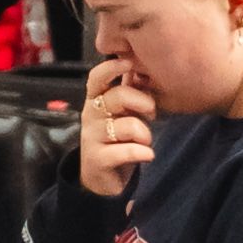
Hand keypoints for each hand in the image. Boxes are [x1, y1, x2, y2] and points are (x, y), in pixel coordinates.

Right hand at [77, 55, 155, 199]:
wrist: (102, 180)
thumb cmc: (117, 140)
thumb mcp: (123, 113)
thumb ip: (129, 91)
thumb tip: (139, 63)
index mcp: (96, 100)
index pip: (97, 78)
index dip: (111, 67)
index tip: (128, 62)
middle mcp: (91, 115)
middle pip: (118, 97)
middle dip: (144, 103)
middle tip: (151, 114)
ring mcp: (92, 137)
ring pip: (128, 126)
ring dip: (146, 134)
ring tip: (145, 142)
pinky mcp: (98, 159)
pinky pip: (128, 151)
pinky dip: (144, 153)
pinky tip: (147, 155)